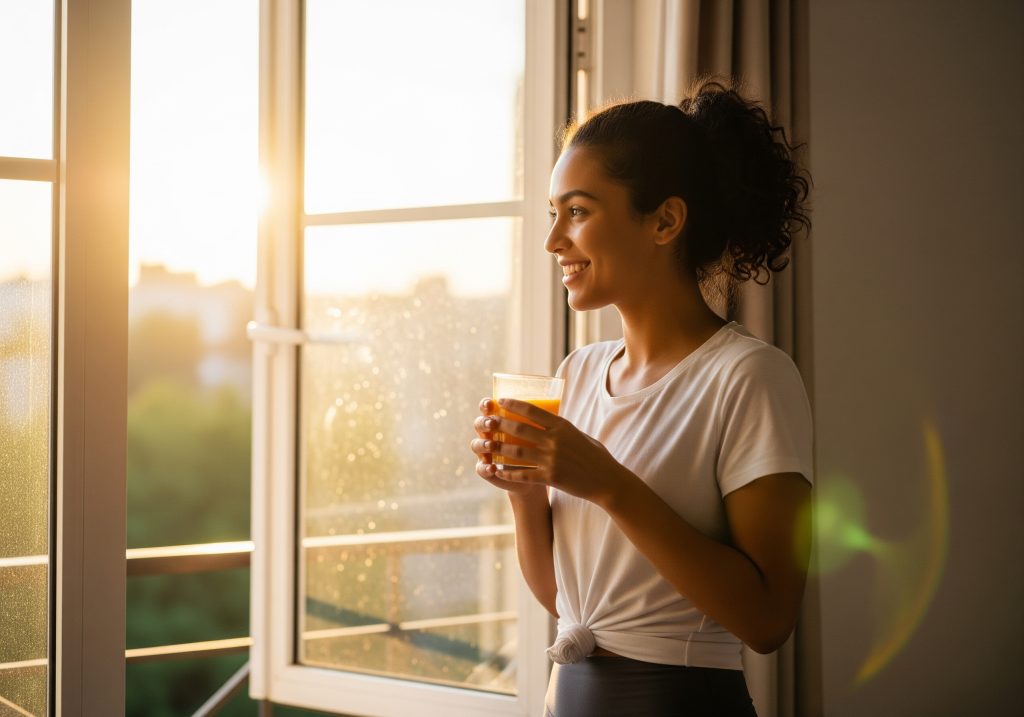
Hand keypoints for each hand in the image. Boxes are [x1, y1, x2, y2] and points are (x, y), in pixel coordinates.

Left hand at [481, 397, 633, 505]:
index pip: (532, 410)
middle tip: (486, 421)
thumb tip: (546, 419)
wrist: (607, 480)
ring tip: (486, 445)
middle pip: (520, 429)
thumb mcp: (580, 434)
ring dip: (499, 448)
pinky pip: (524, 474)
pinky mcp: (551, 477)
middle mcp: (555, 440)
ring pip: (517, 451)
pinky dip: (508, 472)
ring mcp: (552, 459)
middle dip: (500, 423)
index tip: (500, 401)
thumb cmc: (595, 456)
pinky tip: (498, 470)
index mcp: (563, 426)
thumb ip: (562, 428)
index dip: (513, 404)